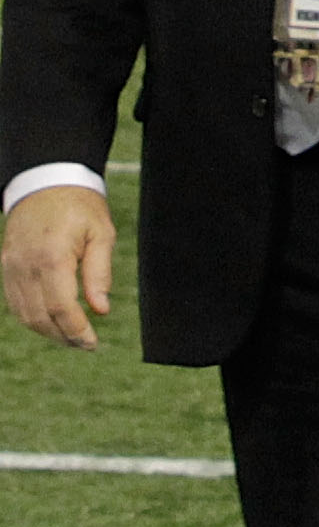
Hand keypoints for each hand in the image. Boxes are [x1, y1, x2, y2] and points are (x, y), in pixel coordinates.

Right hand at [2, 186, 115, 349]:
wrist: (45, 181)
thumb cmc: (79, 206)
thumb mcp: (101, 232)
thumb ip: (99, 273)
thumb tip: (101, 310)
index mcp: (52, 256)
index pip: (60, 307)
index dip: (76, 330)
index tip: (92, 343)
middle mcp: (25, 265)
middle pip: (39, 317)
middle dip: (63, 336)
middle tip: (86, 344)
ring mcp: (11, 267)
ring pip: (24, 315)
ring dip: (47, 332)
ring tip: (72, 336)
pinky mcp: (6, 267)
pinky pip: (16, 303)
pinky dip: (32, 318)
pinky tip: (52, 322)